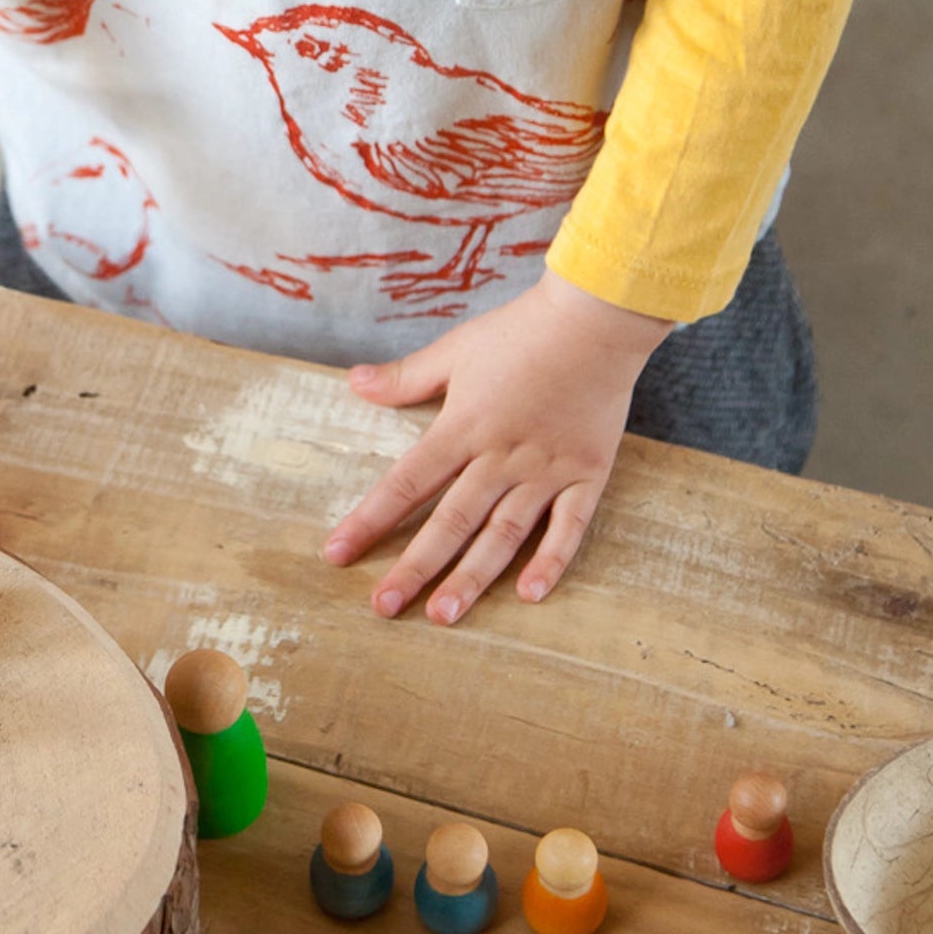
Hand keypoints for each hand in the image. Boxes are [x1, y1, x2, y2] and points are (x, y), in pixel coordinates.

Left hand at [322, 270, 671, 619]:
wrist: (596, 319)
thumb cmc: (521, 331)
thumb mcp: (455, 350)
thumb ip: (406, 378)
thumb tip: (354, 384)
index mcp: (462, 427)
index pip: (404, 483)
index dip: (368, 521)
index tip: (336, 554)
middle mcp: (500, 457)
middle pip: (450, 521)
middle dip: (413, 567)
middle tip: (383, 606)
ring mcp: (546, 470)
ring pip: (503, 534)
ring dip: (472, 577)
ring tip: (442, 614)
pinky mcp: (586, 474)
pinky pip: (569, 527)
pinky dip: (551, 561)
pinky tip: (529, 595)